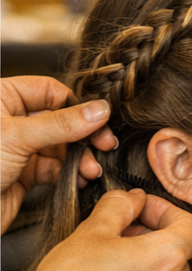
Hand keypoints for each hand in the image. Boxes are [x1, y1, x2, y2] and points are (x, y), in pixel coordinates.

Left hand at [1, 76, 117, 233]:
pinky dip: (70, 173)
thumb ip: (62, 124)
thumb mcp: (17, 137)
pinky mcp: (23, 173)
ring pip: (61, 146)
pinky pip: (55, 168)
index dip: (76, 105)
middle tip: (104, 144)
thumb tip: (99, 110)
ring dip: (80, 158)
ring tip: (90, 169)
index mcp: (2, 99)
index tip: (98, 119)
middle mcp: (11, 121)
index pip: (51, 92)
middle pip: (61, 120)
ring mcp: (18, 148)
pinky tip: (80, 179)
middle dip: (83, 135)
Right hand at [1, 189, 191, 270]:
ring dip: (149, 267)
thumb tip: (136, 198)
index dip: (169, 213)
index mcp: (168, 258)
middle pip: (179, 253)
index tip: (145, 211)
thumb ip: (122, 205)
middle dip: (154, 238)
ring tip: (115, 265)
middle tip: (122, 235)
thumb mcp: (93, 229)